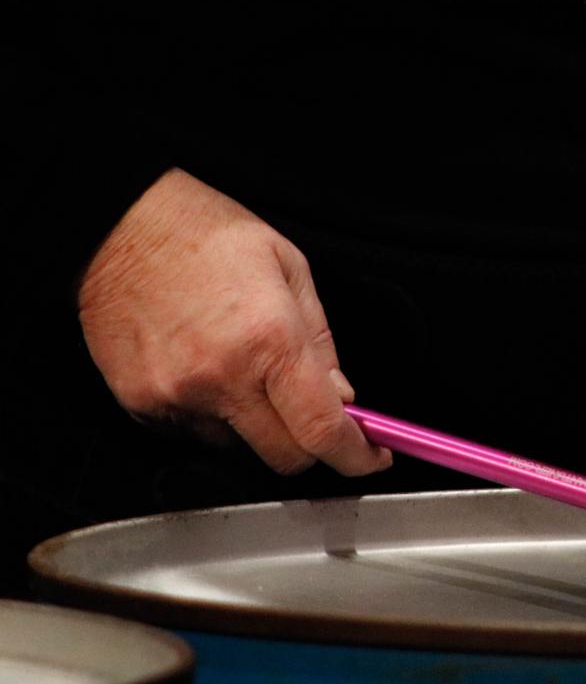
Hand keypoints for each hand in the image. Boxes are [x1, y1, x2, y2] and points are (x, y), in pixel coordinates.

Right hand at [78, 168, 391, 475]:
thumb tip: (342, 398)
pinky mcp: (142, 405)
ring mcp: (178, 396)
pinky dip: (212, 416)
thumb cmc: (204, 234)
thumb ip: (321, 342)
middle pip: (285, 458)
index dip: (355, 456)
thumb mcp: (290, 269)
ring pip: (239, 447)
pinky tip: (206, 371)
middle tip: (312, 414)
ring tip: (242, 370)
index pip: (322, 430)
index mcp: (270, 340)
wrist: (117, 224)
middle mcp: (222, 377)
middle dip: (311, 445)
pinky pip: (194, 434)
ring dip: (256, 426)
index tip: (370, 457)